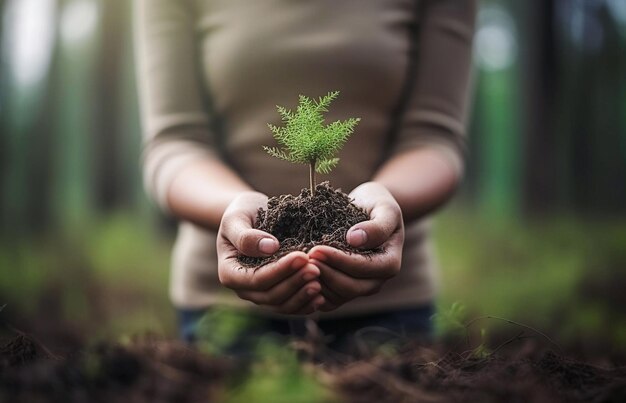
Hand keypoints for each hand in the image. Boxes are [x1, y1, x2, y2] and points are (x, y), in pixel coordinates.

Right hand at [216, 192, 323, 314]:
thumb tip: (269, 247)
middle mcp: (244, 289)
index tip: (302, 256)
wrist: (251, 214)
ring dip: (302, 296)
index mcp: (230, 273)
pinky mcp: (275, 294)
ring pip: (281, 305)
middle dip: (295, 283)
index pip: (256, 279)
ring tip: (320, 283)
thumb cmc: (242, 213)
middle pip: (270, 296)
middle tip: (316, 269)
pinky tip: (321, 296)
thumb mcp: (237, 218)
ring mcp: (260, 294)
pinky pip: (290, 306)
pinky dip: (305, 303)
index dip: (280, 271)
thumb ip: (246, 235)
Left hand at [308, 182, 403, 311]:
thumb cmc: (378, 206)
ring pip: (337, 296)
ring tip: (300, 266)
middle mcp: (376, 280)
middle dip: (325, 273)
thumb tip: (355, 239)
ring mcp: (361, 287)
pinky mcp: (345, 289)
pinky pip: (329, 300)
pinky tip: (301, 276)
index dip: (339, 260)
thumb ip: (376, 226)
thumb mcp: (385, 209)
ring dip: (318, 283)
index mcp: (389, 264)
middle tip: (305, 258)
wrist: (369, 208)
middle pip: (350, 287)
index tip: (317, 249)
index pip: (363, 268)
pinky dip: (315, 291)